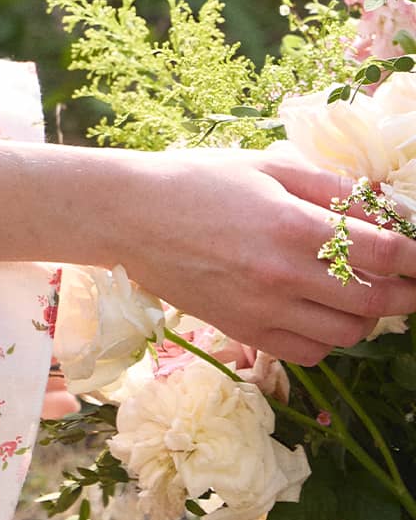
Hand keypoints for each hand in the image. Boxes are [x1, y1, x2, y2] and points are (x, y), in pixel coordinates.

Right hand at [109, 142, 415, 363]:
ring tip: (364, 296)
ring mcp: (264, 310)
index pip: (383, 253)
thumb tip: (385, 207)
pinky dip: (330, 340)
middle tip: (413, 284)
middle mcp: (284, 275)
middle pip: (374, 302)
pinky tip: (324, 314)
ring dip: (369, 318)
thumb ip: (330, 188)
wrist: (131, 216)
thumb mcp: (268, 166)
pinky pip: (310, 353)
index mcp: (293, 225)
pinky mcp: (245, 332)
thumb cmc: (199, 181)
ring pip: (347, 335)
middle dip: (407, 294)